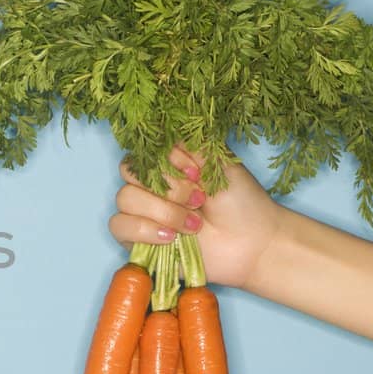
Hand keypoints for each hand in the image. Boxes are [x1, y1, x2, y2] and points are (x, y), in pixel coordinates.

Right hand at [108, 146, 284, 289]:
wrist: (253, 243)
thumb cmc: (241, 202)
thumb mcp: (220, 162)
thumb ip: (191, 145)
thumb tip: (164, 130)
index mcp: (169, 163)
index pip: (145, 149)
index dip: (167, 160)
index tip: (197, 173)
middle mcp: (152, 184)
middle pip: (129, 172)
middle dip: (168, 187)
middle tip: (200, 200)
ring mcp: (144, 212)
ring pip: (125, 199)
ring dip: (162, 211)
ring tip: (195, 224)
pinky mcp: (139, 239)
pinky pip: (119, 226)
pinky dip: (144, 229)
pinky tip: (171, 237)